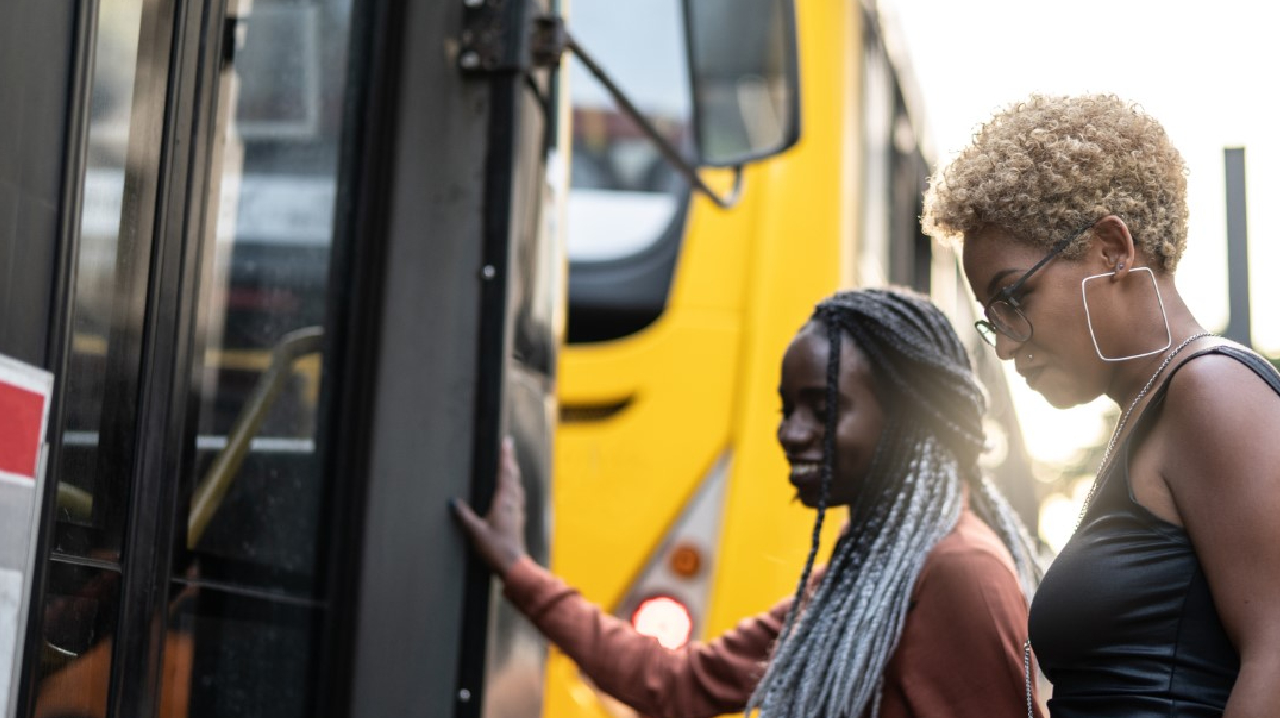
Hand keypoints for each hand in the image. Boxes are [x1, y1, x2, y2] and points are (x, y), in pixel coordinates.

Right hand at [452, 437, 527, 574]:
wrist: (514, 565)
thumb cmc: (495, 549)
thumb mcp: (475, 532)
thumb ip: (464, 516)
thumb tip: (453, 502)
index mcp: (504, 502)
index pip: (504, 473)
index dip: (505, 456)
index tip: (506, 441)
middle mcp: (514, 503)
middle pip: (513, 475)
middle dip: (510, 459)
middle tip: (508, 444)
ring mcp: (518, 510)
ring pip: (517, 484)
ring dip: (513, 471)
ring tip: (510, 462)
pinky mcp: (519, 518)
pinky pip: (518, 495)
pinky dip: (515, 485)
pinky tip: (514, 489)